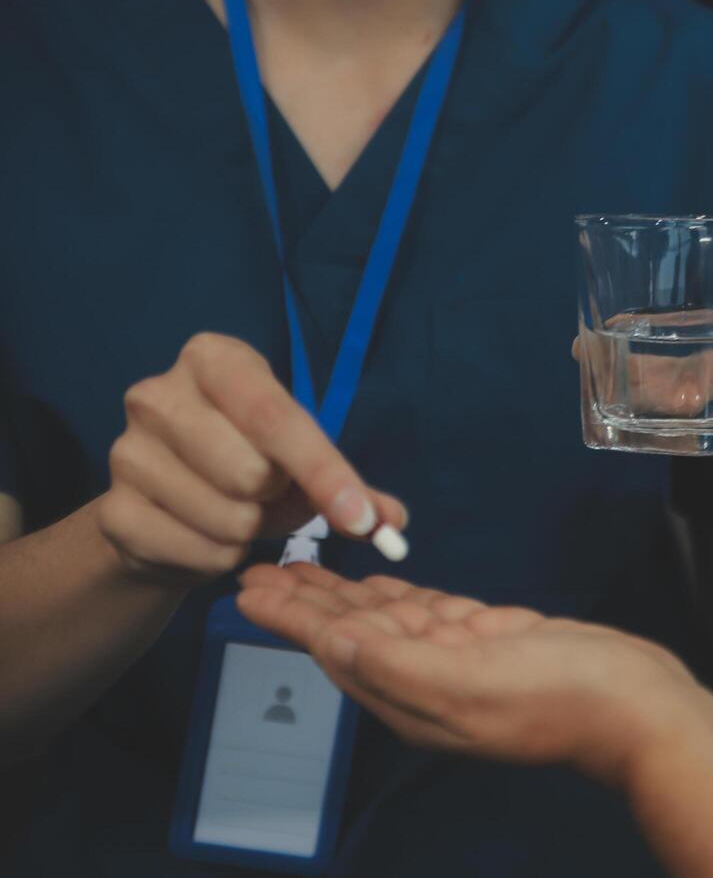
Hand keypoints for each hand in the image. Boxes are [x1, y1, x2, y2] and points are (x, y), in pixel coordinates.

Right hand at [97, 333, 405, 585]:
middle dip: (278, 499)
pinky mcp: (112, 512)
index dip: (325, 472)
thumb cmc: (248, 465)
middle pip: (253, 472)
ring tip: (239, 514)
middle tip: (269, 494)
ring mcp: (126, 452)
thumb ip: (354, 489)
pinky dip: (222, 559)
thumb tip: (393, 523)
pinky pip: (202, 553)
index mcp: (213, 360)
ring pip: (230, 518)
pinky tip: (207, 537)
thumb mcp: (303, 462)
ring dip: (253, 532)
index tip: (363, 520)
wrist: (165, 509)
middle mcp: (158, 394)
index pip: (277, 418)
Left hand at [236, 564, 702, 785]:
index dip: (289, 618)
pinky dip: (394, 593)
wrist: (634, 704)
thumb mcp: (467, 682)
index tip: (245, 589)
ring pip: (385, 618)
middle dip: (304, 601)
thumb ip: (394, 663)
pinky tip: (372, 582)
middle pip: (350, 632)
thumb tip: (330, 641)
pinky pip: (426, 610)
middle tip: (258, 566)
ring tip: (301, 565)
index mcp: (409, 699)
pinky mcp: (488, 636)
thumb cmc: (556, 696)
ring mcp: (457, 658)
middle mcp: (423, 680)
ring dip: (341, 591)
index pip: (334, 650)